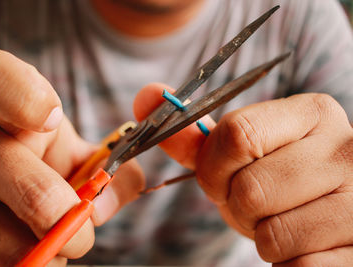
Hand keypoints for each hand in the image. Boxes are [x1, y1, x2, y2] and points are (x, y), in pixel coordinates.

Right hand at [0, 48, 143, 265]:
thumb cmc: (38, 162)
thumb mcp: (74, 151)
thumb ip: (110, 170)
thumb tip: (103, 206)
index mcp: (5, 112)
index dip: (25, 97)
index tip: (49, 117)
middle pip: (39, 199)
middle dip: (75, 230)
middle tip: (80, 234)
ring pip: (15, 253)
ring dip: (47, 257)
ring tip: (42, 238)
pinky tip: (13, 245)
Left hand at [134, 83, 352, 265]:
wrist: (333, 212)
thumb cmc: (278, 179)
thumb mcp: (240, 156)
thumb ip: (195, 135)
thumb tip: (145, 96)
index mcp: (312, 114)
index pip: (238, 135)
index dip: (214, 168)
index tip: (220, 178)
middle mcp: (346, 149)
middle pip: (249, 189)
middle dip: (236, 206)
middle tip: (255, 204)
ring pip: (271, 234)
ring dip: (262, 236)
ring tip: (282, 221)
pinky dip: (287, 262)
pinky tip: (304, 243)